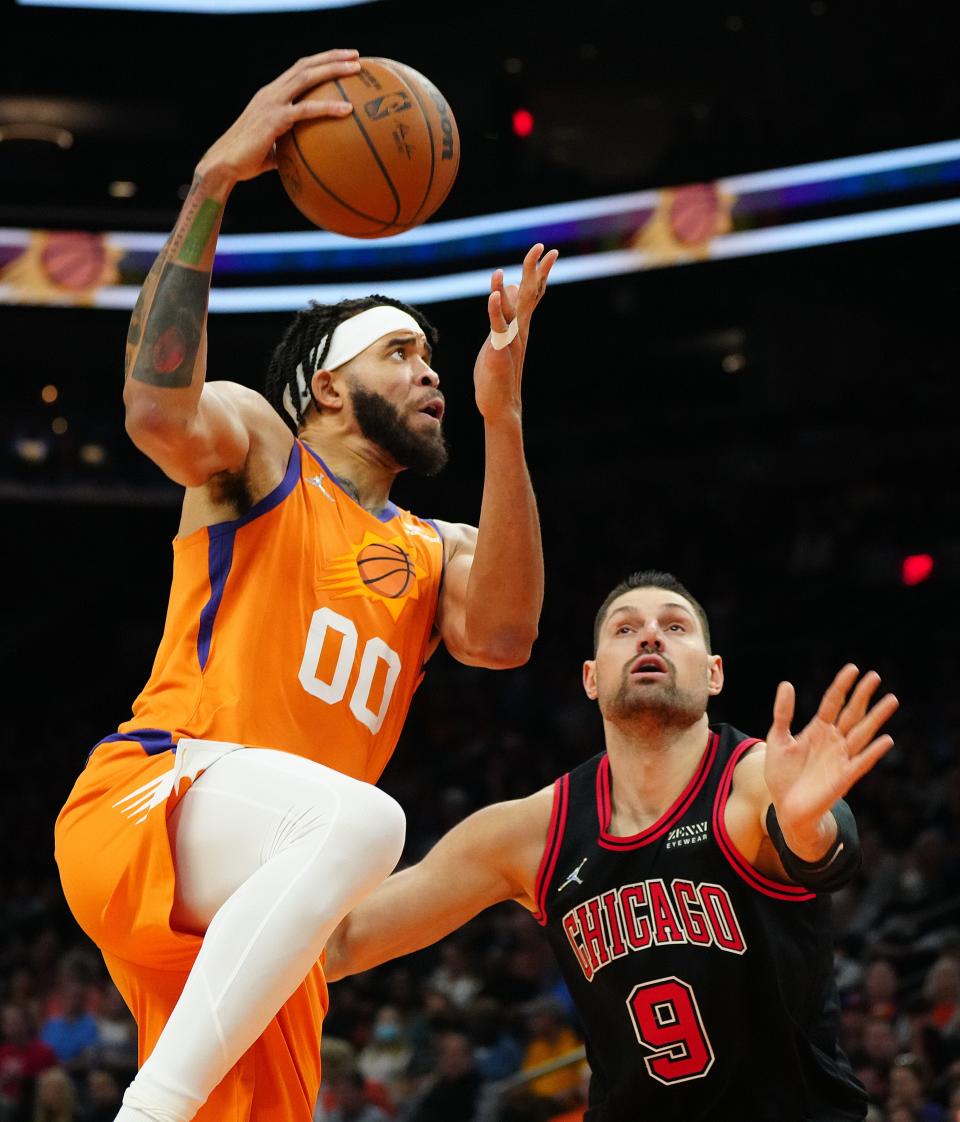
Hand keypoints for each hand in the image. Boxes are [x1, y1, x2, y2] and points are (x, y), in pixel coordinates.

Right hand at [195, 50, 360, 184]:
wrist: (224, 164)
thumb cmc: (248, 161)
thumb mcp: (273, 149)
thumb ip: (290, 146)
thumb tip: (309, 159)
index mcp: (271, 95)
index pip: (298, 70)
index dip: (320, 62)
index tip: (342, 59)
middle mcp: (271, 93)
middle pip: (305, 65)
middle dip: (332, 57)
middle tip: (356, 56)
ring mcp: (271, 103)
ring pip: (306, 77)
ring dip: (333, 69)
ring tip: (356, 68)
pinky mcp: (274, 119)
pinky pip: (306, 110)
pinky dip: (328, 107)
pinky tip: (347, 110)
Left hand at [473, 243, 558, 423]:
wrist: (501, 404)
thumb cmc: (498, 373)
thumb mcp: (501, 338)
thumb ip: (506, 316)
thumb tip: (512, 293)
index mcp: (519, 326)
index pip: (533, 294)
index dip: (540, 272)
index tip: (549, 251)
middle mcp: (519, 330)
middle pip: (530, 295)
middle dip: (537, 270)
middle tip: (546, 248)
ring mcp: (510, 340)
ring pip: (512, 309)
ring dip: (507, 288)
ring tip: (504, 269)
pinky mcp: (500, 351)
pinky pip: (498, 328)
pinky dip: (495, 311)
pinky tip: (493, 296)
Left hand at [764, 664, 897, 854]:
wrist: (785, 807)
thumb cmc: (782, 774)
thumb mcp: (778, 739)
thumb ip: (783, 713)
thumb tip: (787, 683)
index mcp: (818, 729)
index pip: (833, 702)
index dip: (842, 685)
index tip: (853, 668)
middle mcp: (833, 740)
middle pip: (851, 713)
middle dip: (863, 695)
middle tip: (875, 676)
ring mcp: (841, 758)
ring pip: (862, 733)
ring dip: (876, 718)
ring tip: (891, 700)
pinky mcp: (844, 777)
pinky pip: (861, 762)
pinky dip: (873, 752)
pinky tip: (886, 740)